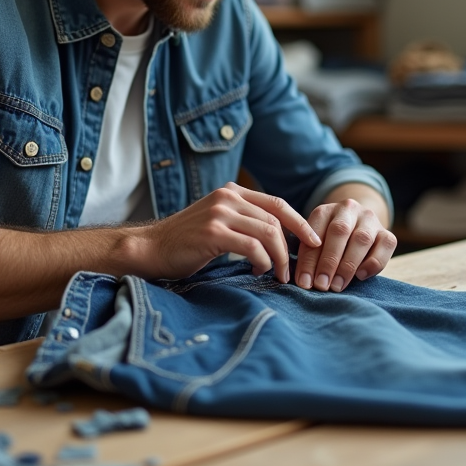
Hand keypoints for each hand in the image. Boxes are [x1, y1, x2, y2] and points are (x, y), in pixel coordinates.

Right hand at [128, 182, 320, 282]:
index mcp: (232, 191)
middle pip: (275, 221)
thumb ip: (245, 220)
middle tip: (290, 271)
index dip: (299, 222)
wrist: (152, 248)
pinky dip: (262, 261)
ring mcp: (220, 212)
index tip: (314, 241)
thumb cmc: (187, 241)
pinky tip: (258, 271)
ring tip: (277, 274)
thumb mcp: (220, 221)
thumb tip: (280, 237)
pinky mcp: (213, 231)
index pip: (277, 203)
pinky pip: (252, 246)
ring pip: (267, 233)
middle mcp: (228, 196)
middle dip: (289, 248)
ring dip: (278, 258)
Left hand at [295, 198, 396, 291]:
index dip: (309, 259)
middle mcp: (348, 209)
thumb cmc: (330, 242)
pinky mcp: (388, 232)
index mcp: (325, 210)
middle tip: (321, 285)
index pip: (314, 232)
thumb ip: (309, 255)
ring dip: (348, 265)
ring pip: (362, 239)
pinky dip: (373, 262)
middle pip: (339, 231)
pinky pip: (386, 245)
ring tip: (337, 286)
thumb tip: (304, 281)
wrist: (358, 227)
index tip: (304, 282)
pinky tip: (360, 276)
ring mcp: (370, 219)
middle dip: (329, 261)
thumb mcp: (316, 242)